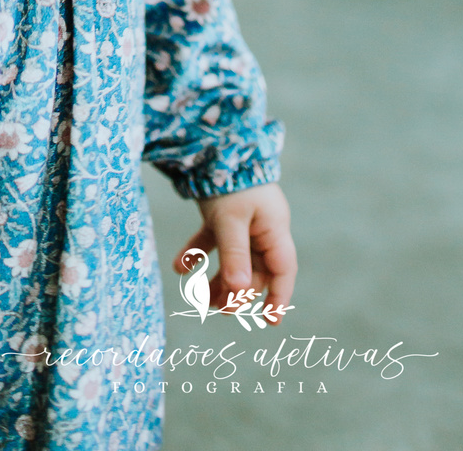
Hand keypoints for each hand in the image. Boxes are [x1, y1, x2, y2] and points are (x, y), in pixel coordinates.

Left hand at [175, 182, 296, 314]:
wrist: (212, 142)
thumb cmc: (230, 180)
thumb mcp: (231, 220)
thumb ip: (234, 255)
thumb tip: (239, 291)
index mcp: (274, 229)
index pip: (283, 269)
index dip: (279, 295)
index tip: (271, 320)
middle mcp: (262, 227)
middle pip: (255, 269)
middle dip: (238, 291)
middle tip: (219, 310)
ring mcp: (243, 221)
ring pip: (234, 259)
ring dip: (218, 279)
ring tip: (200, 298)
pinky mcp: (222, 214)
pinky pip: (212, 241)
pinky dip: (197, 254)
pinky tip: (179, 267)